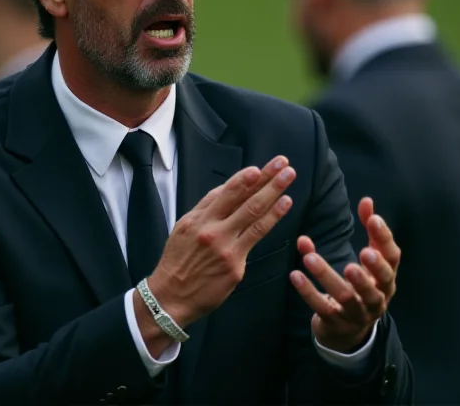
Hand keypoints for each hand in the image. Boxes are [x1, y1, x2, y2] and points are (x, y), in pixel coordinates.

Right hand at [147, 156, 297, 327]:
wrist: (171, 297)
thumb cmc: (178, 262)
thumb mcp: (184, 228)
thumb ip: (205, 208)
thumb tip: (225, 188)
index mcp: (197, 219)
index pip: (225, 193)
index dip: (244, 179)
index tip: (259, 168)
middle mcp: (212, 230)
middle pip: (244, 199)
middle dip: (266, 179)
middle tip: (282, 164)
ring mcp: (225, 248)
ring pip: (254, 215)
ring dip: (275, 194)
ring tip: (289, 179)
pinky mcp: (235, 266)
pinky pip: (256, 237)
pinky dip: (272, 218)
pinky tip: (283, 205)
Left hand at [290, 198, 400, 352]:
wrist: (349, 331)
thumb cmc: (361, 285)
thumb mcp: (368, 260)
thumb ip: (370, 231)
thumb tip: (367, 200)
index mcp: (386, 278)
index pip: (392, 258)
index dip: (384, 238)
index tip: (374, 218)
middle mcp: (377, 297)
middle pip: (378, 283)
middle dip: (372, 268)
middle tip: (363, 252)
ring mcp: (357, 313)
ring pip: (346, 296)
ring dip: (328, 276)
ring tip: (311, 258)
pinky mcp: (335, 323)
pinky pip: (321, 307)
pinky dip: (308, 292)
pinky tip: (295, 274)